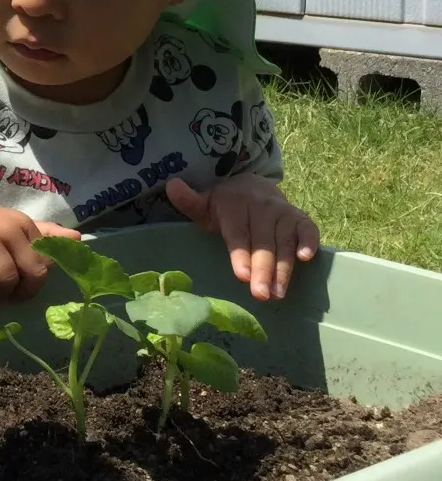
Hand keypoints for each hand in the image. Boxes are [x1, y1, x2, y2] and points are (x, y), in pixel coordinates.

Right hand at [0, 205, 80, 301]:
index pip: (45, 260)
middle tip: (9, 298)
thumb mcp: (10, 226)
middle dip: (23, 292)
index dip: (36, 280)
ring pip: (7, 278)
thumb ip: (43, 233)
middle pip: (32, 271)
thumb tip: (78, 238)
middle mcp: (6, 226)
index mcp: (22, 222)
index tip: (23, 286)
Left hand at [165, 174, 318, 300]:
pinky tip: (307, 258)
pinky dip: (309, 241)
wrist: (252, 186)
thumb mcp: (204, 204)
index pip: (237, 232)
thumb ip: (189, 201)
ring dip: (284, 268)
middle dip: (263, 269)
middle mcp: (260, 206)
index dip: (240, 254)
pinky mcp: (299, 217)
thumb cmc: (224, 206)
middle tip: (261, 295)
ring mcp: (281, 211)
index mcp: (234, 204)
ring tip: (279, 293)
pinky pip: (308, 228)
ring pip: (284, 241)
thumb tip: (172, 185)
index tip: (242, 276)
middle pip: (262, 242)